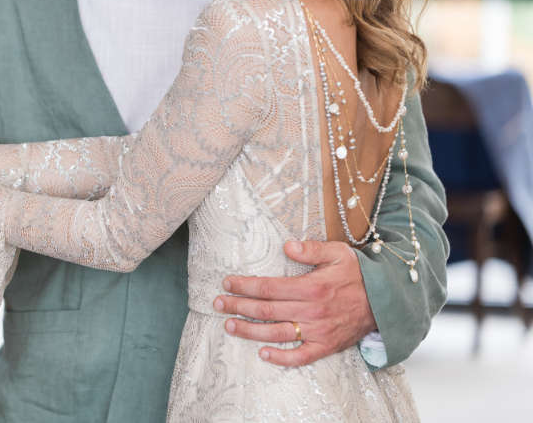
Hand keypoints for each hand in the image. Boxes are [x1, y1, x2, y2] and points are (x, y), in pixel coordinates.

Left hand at [214, 240, 375, 366]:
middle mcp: (311, 311)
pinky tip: (263, 354)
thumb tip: (287, 246)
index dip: (244, 286)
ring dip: (250, 331)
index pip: (268, 287)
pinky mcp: (326, 346)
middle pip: (266, 310)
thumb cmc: (358, 274)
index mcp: (311, 287)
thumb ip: (311, 249)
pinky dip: (281, 358)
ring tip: (229, 325)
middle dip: (238, 306)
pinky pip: (301, 356)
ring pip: (276, 333)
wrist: (386, 301)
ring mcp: (318, 331)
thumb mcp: (338, 253)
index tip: (227, 283)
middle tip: (217, 303)